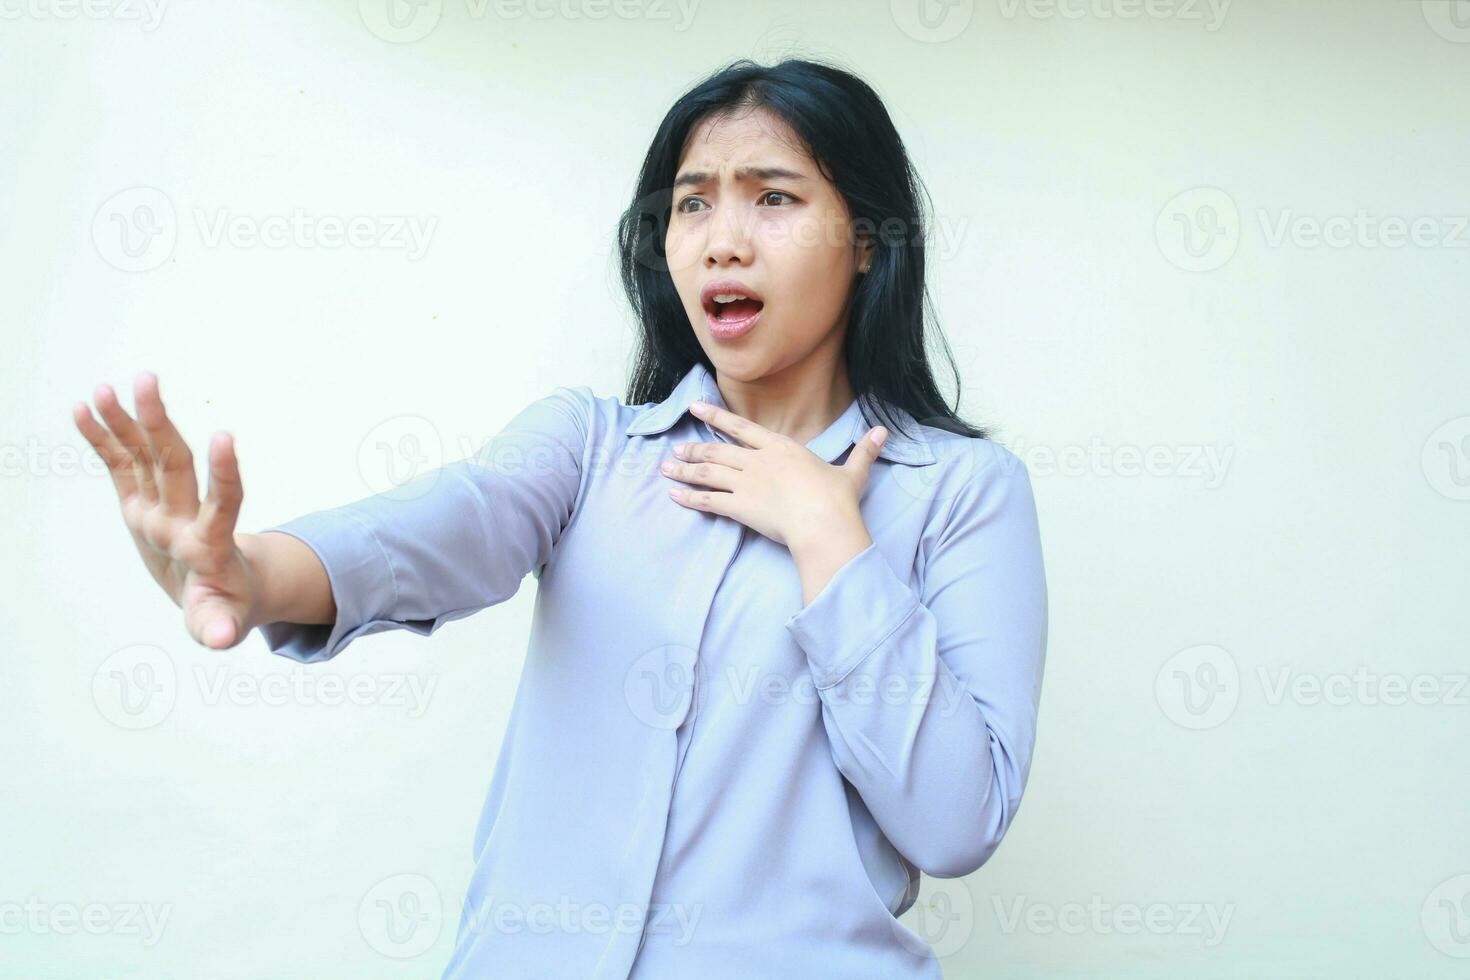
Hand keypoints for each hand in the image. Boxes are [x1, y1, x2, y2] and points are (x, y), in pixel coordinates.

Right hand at [73, 371, 260, 649]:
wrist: (223, 591)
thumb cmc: (224, 607)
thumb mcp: (220, 622)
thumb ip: (218, 627)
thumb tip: (221, 638)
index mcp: (207, 544)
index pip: (223, 502)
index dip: (225, 473)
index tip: (224, 437)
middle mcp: (184, 516)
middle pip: (173, 463)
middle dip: (159, 424)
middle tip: (147, 380)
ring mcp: (161, 506)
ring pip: (145, 456)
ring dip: (128, 421)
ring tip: (106, 387)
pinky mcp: (141, 504)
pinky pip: (122, 466)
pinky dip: (105, 440)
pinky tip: (84, 408)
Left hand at [661, 399, 886, 549]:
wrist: (823, 523)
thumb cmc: (837, 499)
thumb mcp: (853, 473)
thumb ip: (863, 451)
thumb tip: (882, 432)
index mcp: (781, 447)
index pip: (742, 427)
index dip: (717, 416)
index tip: (697, 408)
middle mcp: (758, 460)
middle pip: (718, 450)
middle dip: (694, 448)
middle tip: (676, 448)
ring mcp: (746, 482)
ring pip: (707, 471)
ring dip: (685, 469)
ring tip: (667, 467)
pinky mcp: (739, 506)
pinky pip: (707, 499)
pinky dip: (689, 496)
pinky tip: (674, 495)